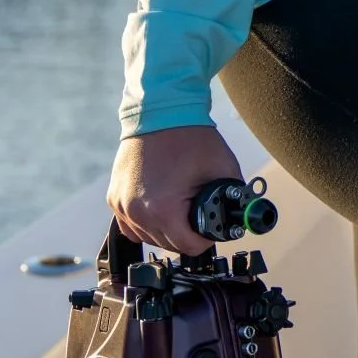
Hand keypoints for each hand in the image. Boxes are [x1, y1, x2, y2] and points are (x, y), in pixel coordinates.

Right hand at [107, 122, 243, 254]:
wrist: (159, 110)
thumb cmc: (189, 135)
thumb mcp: (224, 169)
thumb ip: (237, 199)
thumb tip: (244, 219)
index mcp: (161, 209)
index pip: (190, 247)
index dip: (206, 238)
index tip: (211, 225)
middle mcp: (136, 211)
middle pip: (168, 244)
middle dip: (187, 232)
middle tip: (197, 209)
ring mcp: (121, 205)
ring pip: (148, 237)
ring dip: (166, 229)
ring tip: (180, 203)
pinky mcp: (114, 197)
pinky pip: (131, 225)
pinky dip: (147, 221)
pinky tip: (161, 205)